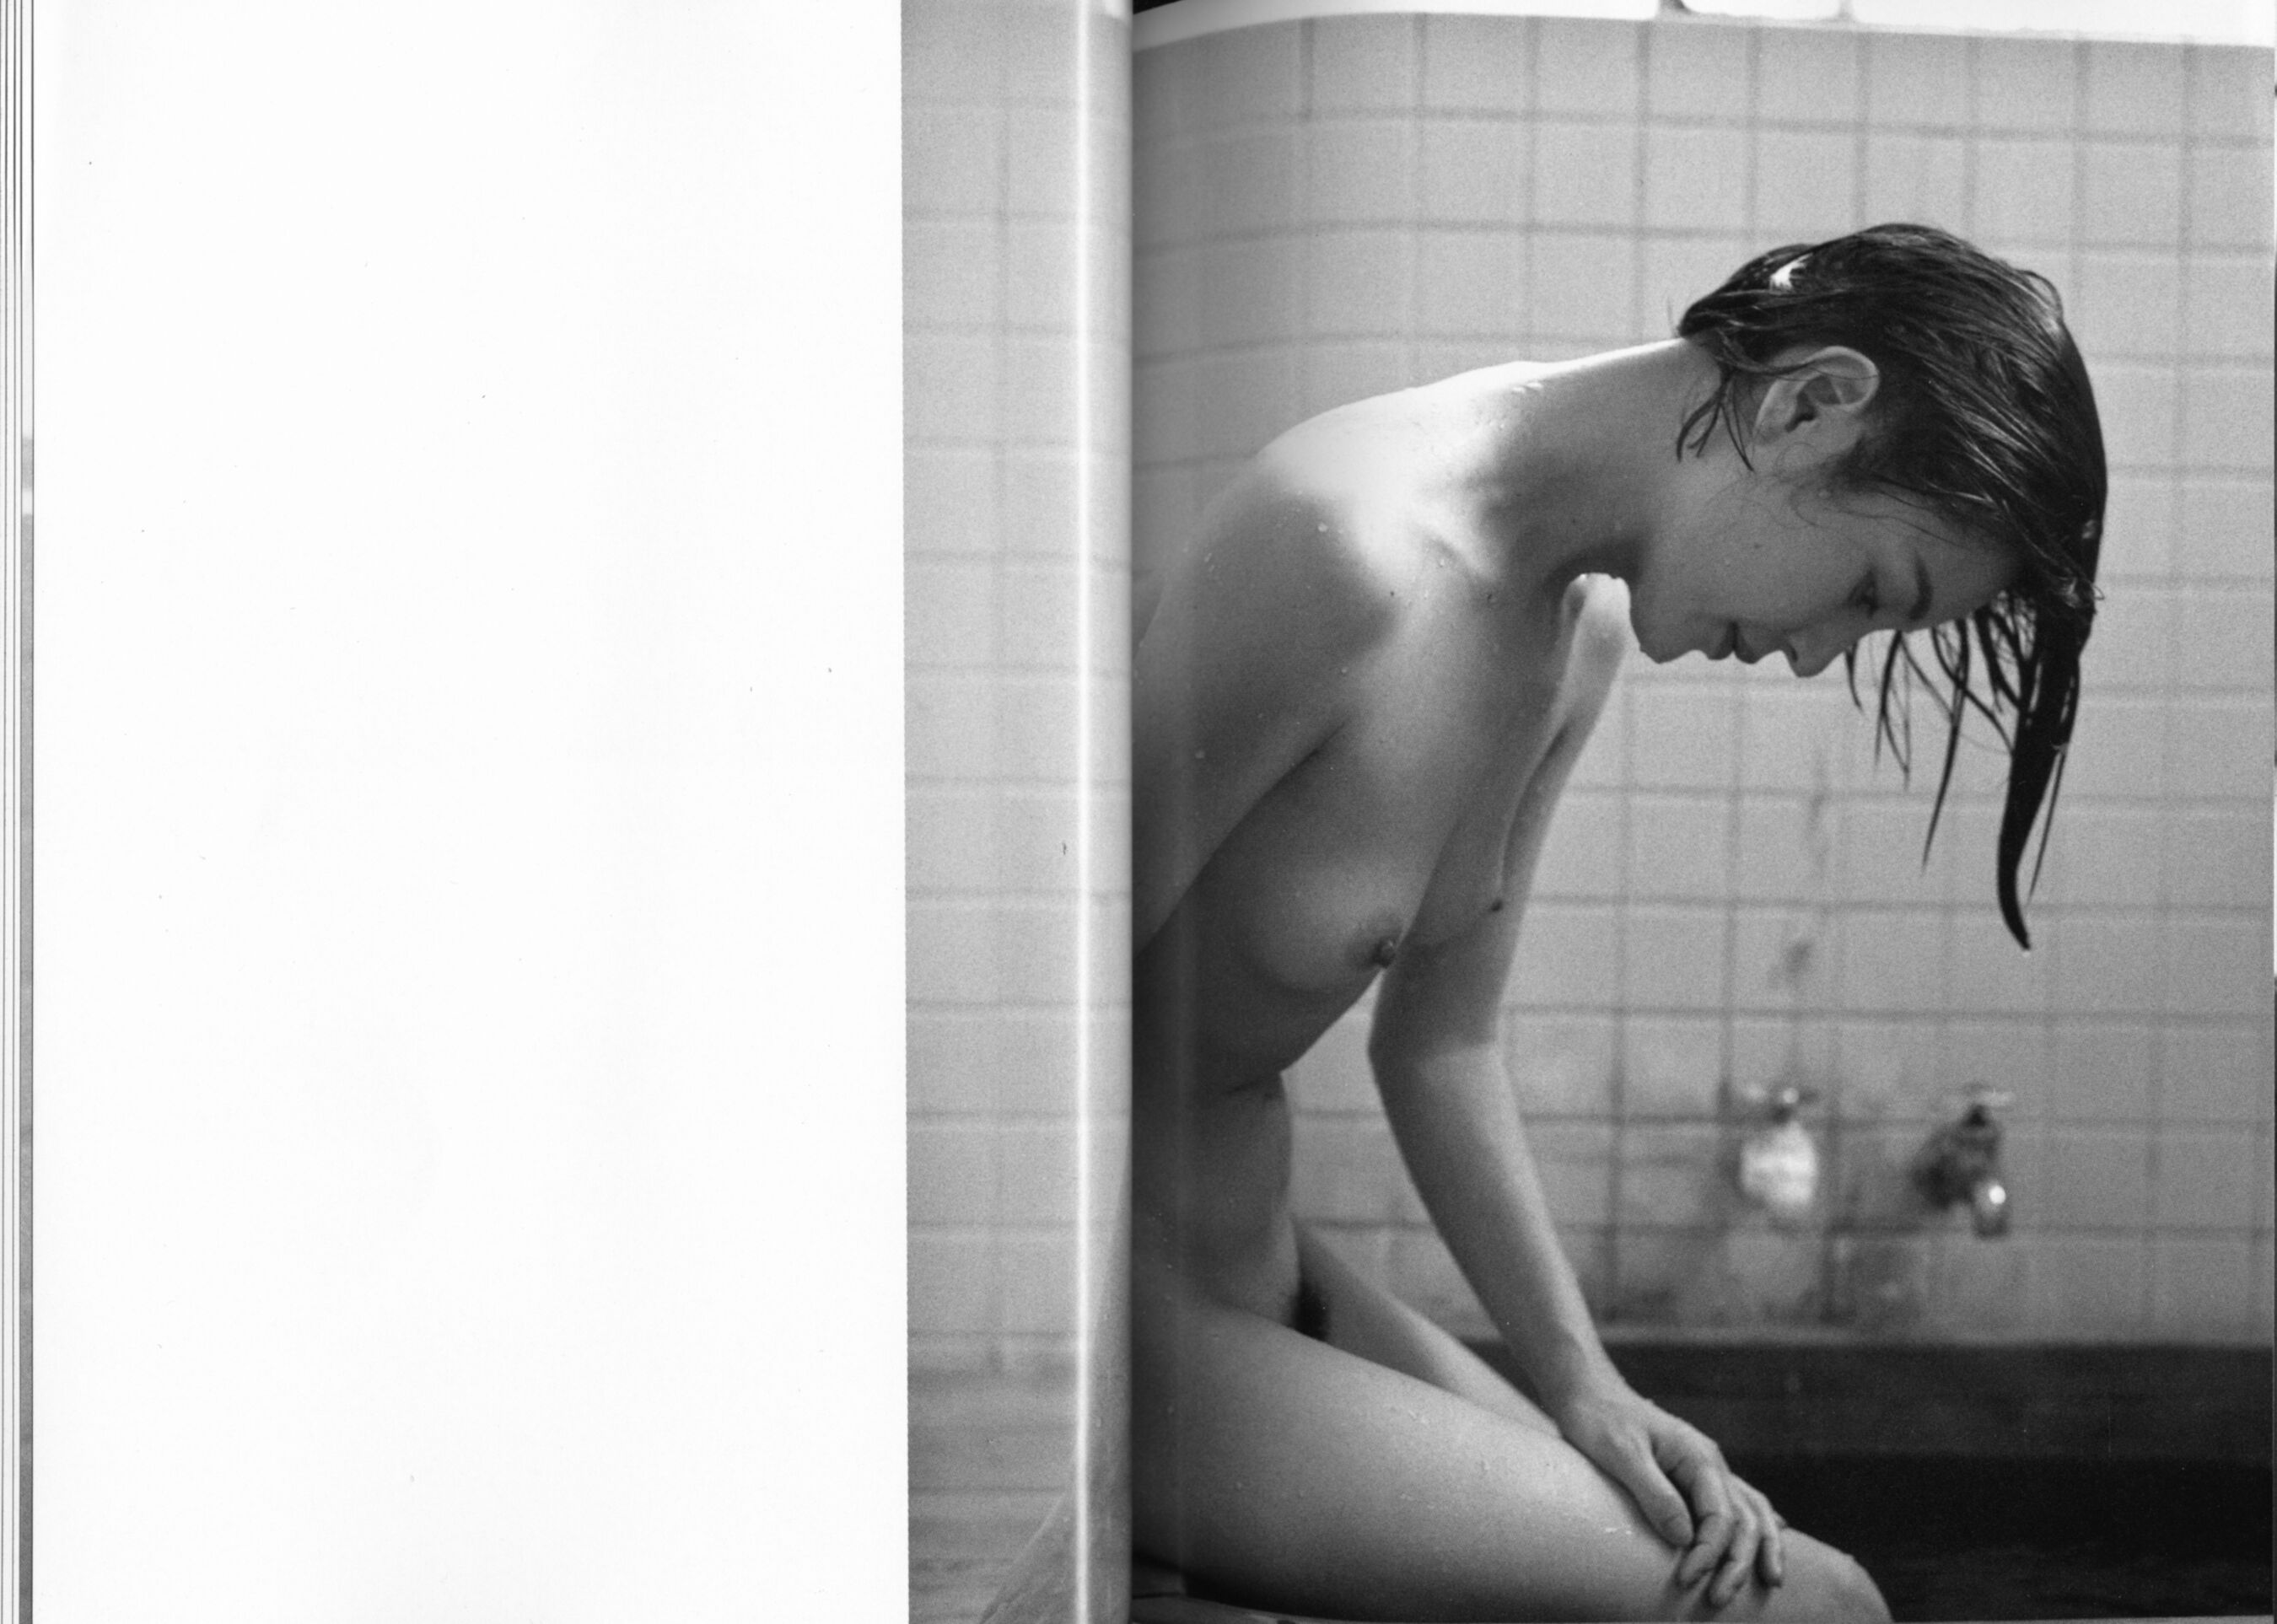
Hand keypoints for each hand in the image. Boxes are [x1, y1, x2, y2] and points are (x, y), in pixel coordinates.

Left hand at [1548, 1374, 1785, 1607]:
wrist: (1588, 1392)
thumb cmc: (1599, 1419)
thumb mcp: (1620, 1454)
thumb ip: (1654, 1493)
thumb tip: (1685, 1538)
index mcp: (1697, 1456)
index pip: (1719, 1516)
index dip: (1709, 1553)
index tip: (1687, 1580)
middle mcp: (1711, 1463)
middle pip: (1743, 1519)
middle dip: (1737, 1563)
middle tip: (1718, 1599)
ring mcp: (1706, 1469)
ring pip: (1751, 1510)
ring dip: (1760, 1547)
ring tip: (1772, 1582)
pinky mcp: (1693, 1476)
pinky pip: (1738, 1502)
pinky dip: (1756, 1523)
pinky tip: (1772, 1538)